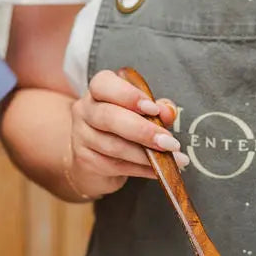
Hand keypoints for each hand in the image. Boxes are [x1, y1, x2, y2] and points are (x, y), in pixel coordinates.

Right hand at [67, 69, 185, 199]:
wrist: (98, 154)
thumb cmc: (124, 125)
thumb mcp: (143, 111)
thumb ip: (157, 108)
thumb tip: (168, 112)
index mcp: (98, 90)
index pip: (104, 85)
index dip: (129, 96)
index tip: (153, 109)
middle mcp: (85, 110)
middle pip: (109, 117)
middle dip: (143, 131)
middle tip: (170, 142)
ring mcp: (82, 137)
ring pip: (114, 146)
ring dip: (146, 155)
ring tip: (173, 159)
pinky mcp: (86, 160)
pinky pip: (115, 166)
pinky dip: (141, 169)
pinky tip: (158, 170)